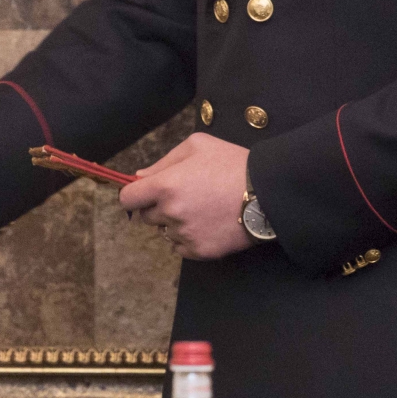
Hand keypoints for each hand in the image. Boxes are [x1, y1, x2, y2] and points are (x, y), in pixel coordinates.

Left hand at [117, 132, 256, 258]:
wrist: (268, 192)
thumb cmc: (232, 163)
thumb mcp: (197, 146)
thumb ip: (163, 162)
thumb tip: (140, 177)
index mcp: (165, 185)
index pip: (128, 199)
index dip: (134, 195)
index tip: (144, 193)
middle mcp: (170, 212)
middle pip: (146, 217)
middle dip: (157, 207)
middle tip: (183, 197)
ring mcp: (185, 234)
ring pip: (164, 232)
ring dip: (174, 223)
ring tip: (200, 210)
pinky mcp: (201, 251)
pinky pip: (181, 248)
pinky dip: (188, 239)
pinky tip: (206, 224)